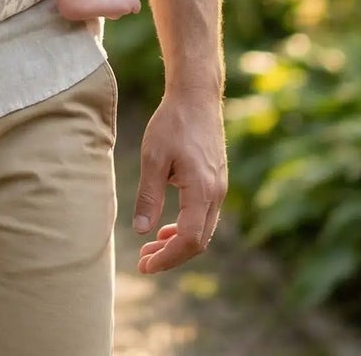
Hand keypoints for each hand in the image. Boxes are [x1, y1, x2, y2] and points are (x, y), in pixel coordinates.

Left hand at [131, 88, 227, 273]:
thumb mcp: (153, 157)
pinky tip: (166, 227)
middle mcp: (216, 194)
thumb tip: (141, 230)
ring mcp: (219, 188)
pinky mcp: (216, 181)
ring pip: (203, 230)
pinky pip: (204, 216)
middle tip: (143, 261)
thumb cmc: (172, 123)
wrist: (196, 96)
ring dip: (178, 243)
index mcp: (202, 191)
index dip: (167, 258)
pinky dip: (186, 227)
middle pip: (198, 241)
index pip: (188, 239)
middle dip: (171, 256)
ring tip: (151, 248)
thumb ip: (148, 196)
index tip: (144, 264)